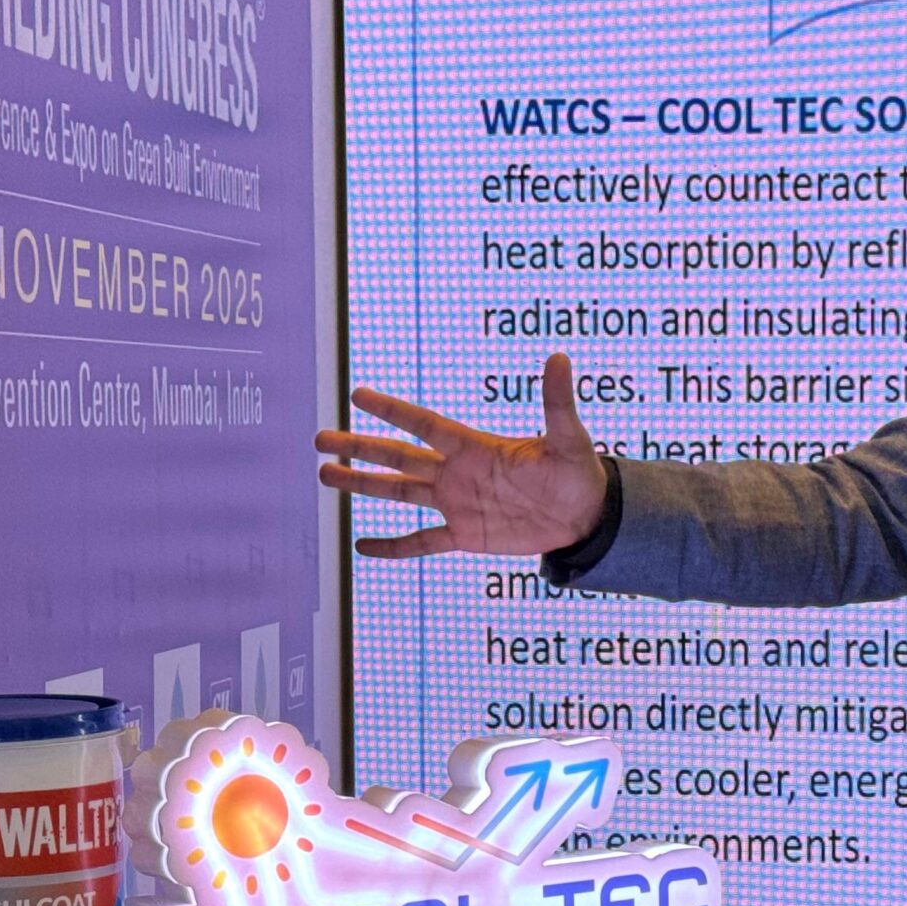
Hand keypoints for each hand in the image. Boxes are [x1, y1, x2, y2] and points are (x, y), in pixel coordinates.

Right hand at [316, 352, 608, 558]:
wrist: (586, 517)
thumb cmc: (578, 473)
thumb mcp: (569, 439)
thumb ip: (557, 403)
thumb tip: (560, 358)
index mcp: (475, 447)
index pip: (424, 424)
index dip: (392, 410)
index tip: (358, 394)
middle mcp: (457, 472)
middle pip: (398, 456)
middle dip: (359, 446)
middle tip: (320, 437)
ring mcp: (457, 504)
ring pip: (399, 492)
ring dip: (363, 484)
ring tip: (326, 475)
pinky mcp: (465, 535)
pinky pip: (422, 542)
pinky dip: (394, 547)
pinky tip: (361, 547)